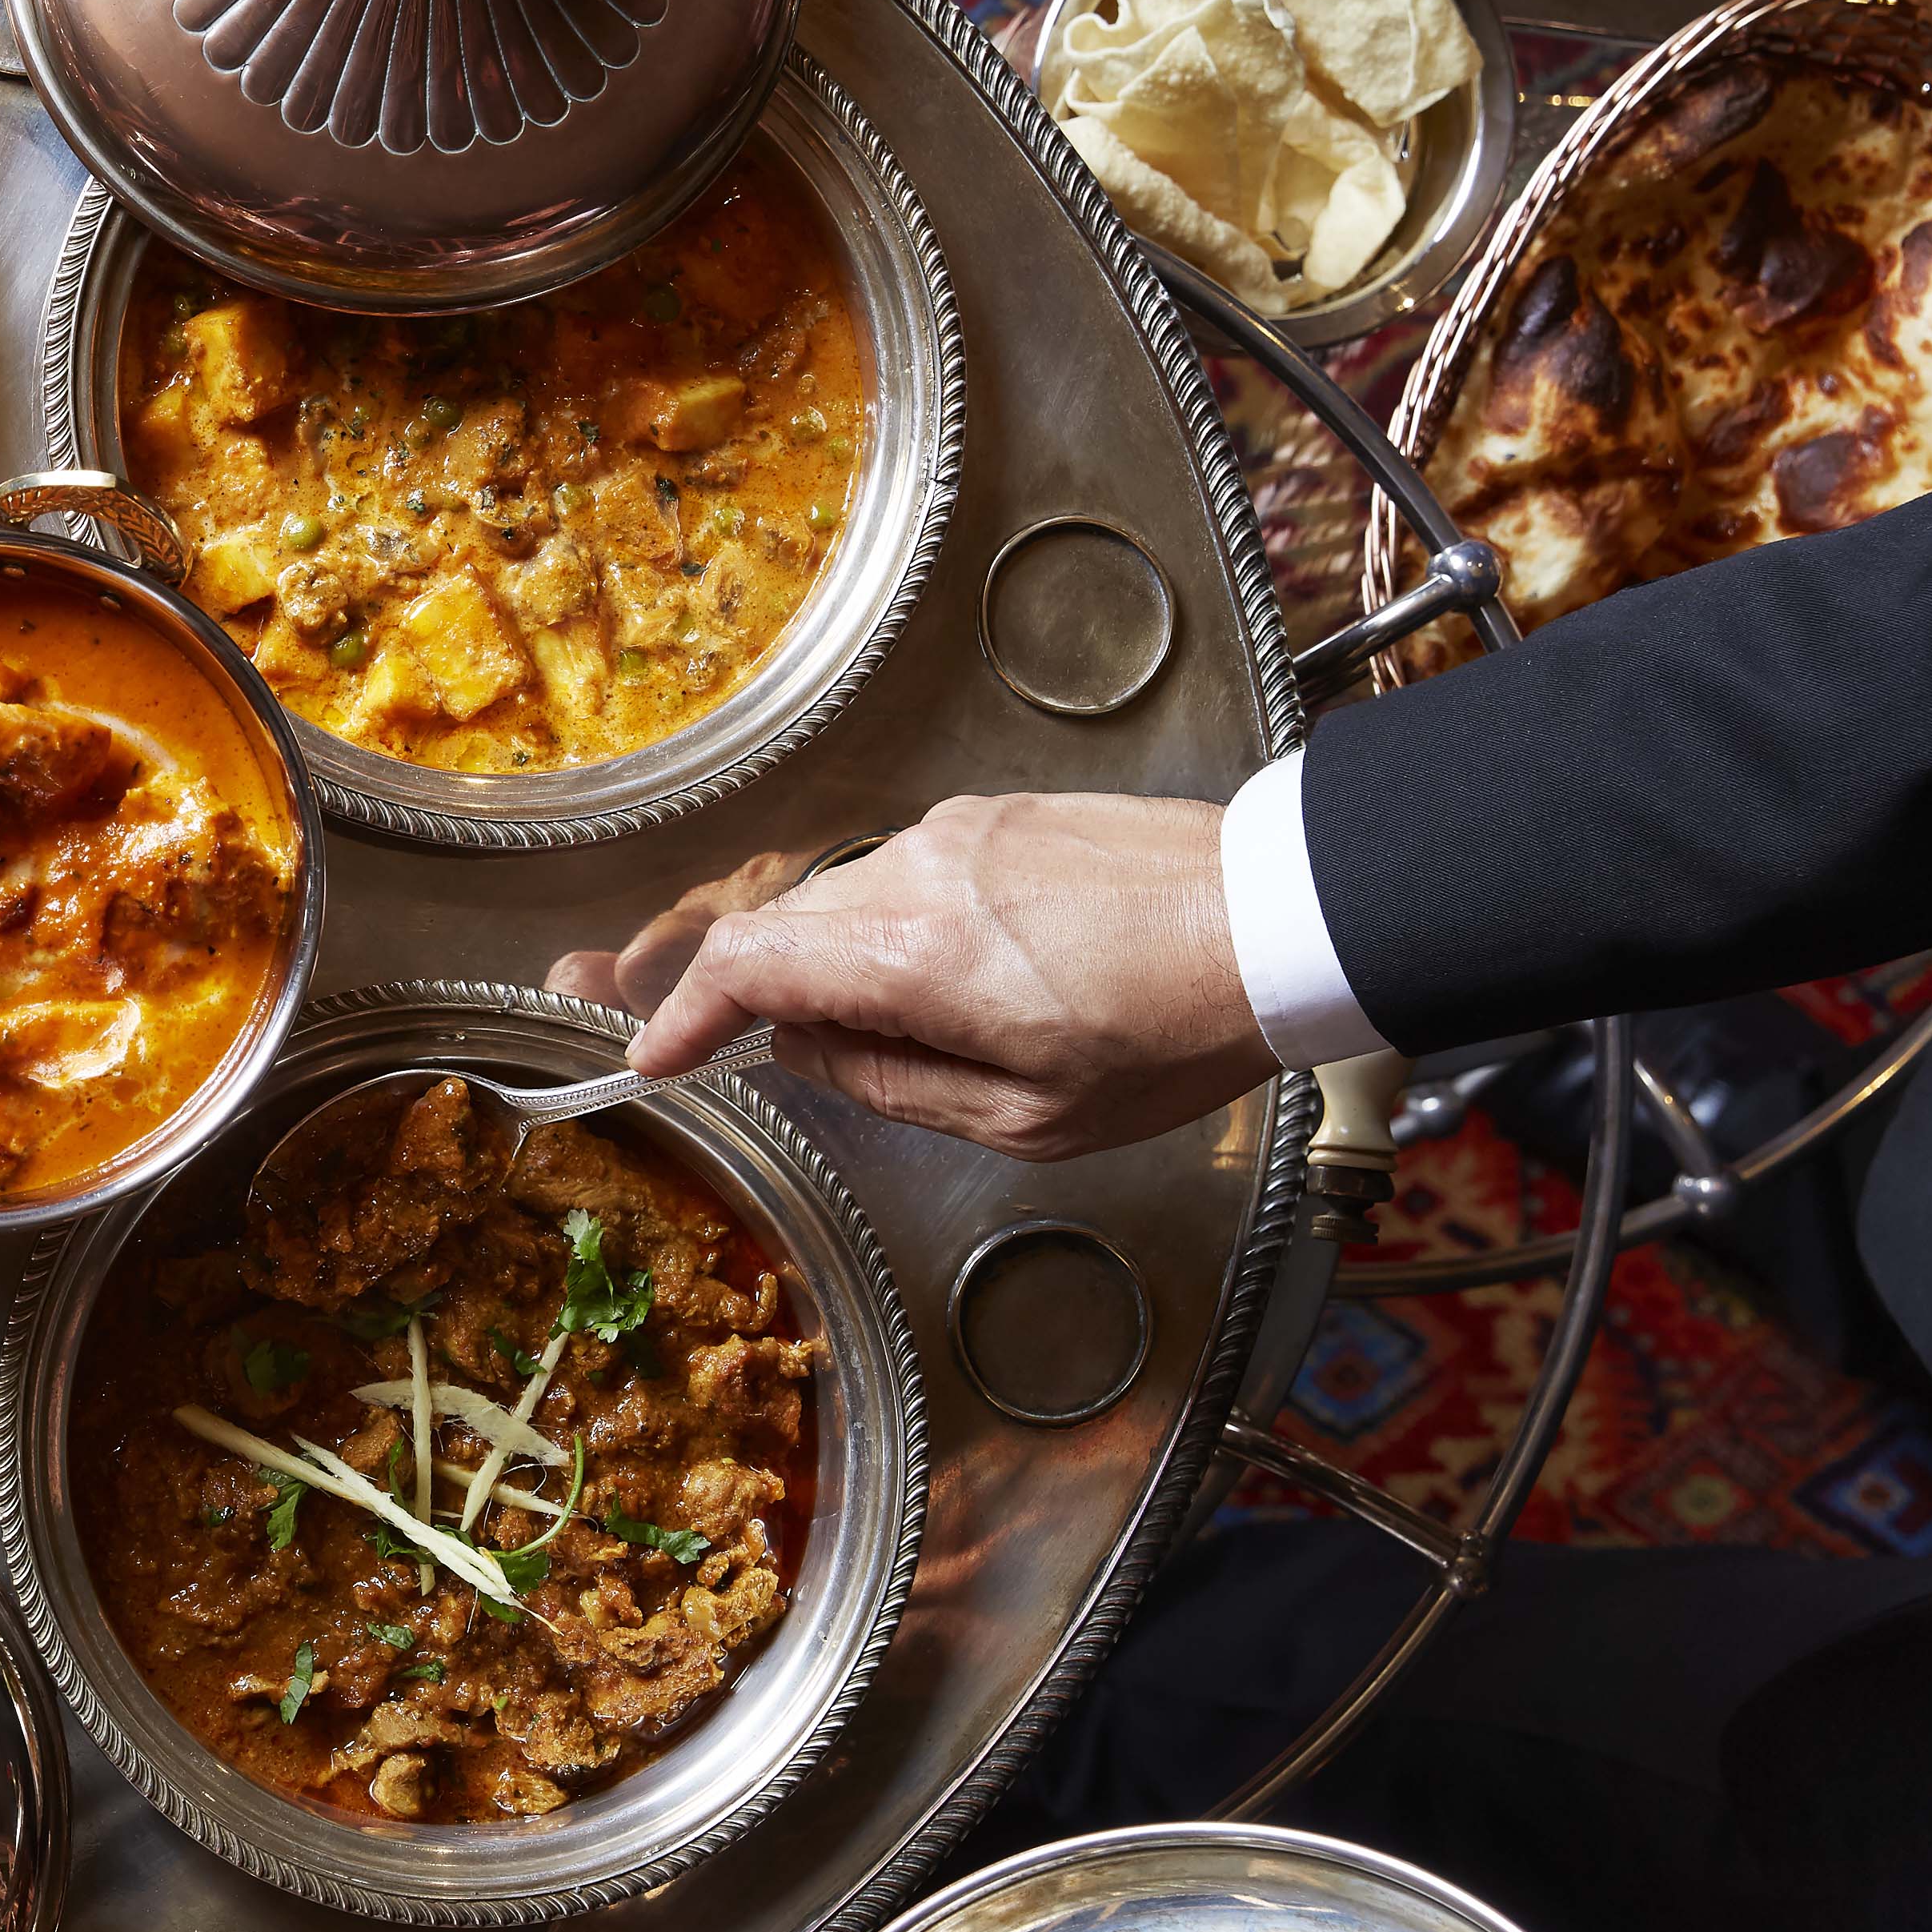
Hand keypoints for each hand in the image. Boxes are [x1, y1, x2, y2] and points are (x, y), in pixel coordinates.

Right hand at [547, 794, 1275, 1160]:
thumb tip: (805, 1055)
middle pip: (783, 928)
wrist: (1282, 916)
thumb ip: (893, 1085)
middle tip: (692, 1037)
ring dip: (828, 965)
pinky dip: (887, 930)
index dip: (677, 1013)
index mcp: (912, 953)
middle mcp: (913, 870)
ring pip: (845, 901)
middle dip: (736, 991)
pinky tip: (945, 978)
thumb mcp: (1030, 1118)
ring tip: (870, 1033)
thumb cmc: (1172, 1032)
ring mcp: (955, 830)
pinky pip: (905, 876)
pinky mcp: (998, 814)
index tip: (649, 1057)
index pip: (747, 966)